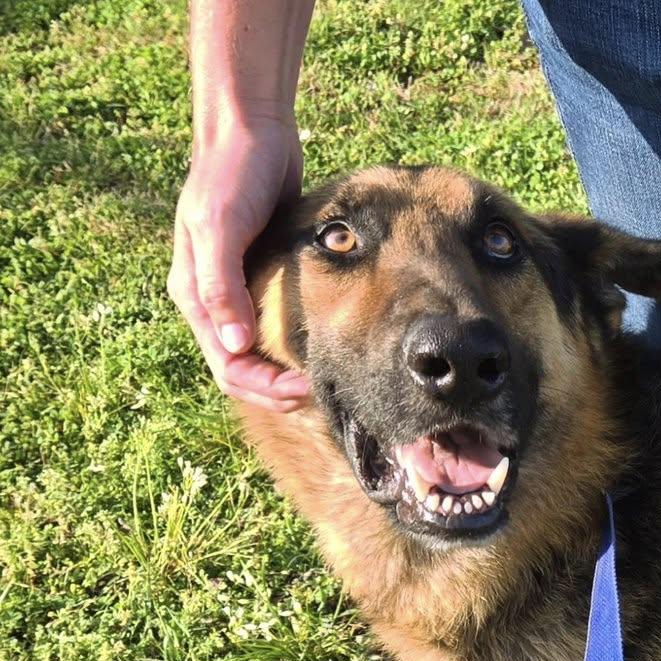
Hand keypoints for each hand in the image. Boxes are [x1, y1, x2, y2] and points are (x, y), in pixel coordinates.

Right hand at [168, 117, 308, 411]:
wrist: (252, 132)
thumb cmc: (231, 174)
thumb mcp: (220, 225)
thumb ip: (220, 284)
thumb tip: (233, 345)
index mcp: (195, 297)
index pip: (227, 367)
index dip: (264, 389)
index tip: (307, 390)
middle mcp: (215, 301)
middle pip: (245, 370)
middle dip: (281, 393)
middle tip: (326, 399)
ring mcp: (243, 291)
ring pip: (265, 355)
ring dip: (291, 377)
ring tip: (331, 386)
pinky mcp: (271, 278)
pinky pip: (284, 327)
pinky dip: (303, 347)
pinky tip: (334, 352)